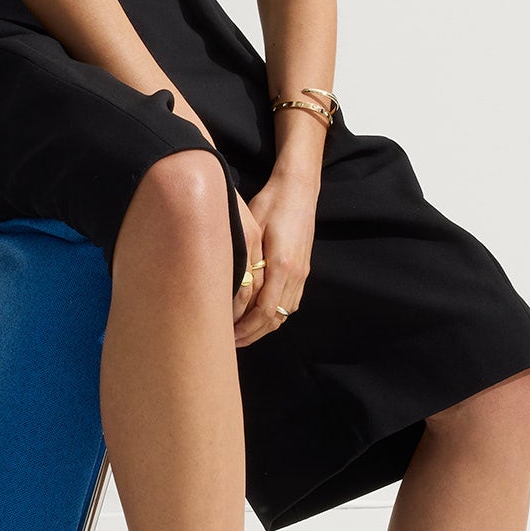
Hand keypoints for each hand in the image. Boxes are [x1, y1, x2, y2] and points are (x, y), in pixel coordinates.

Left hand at [232, 173, 315, 347]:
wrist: (298, 189)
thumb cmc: (271, 204)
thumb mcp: (251, 229)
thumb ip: (245, 261)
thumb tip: (231, 291)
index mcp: (282, 266)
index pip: (264, 311)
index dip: (245, 328)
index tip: (226, 333)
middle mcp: (295, 274)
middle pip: (275, 319)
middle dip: (252, 334)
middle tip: (229, 341)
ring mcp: (302, 273)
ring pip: (284, 313)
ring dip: (263, 327)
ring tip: (241, 333)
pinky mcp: (303, 270)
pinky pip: (290, 302)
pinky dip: (274, 315)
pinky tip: (258, 316)